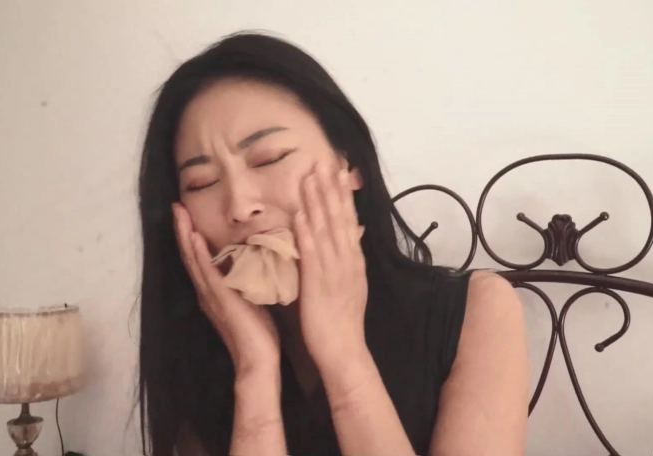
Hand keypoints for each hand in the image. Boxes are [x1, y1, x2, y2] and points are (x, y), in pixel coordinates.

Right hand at [173, 203, 280, 375]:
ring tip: (179, 213)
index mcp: (213, 292)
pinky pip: (206, 273)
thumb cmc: (259, 335)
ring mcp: (211, 295)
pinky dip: (198, 254)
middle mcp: (206, 292)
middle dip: (182, 230)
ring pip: (193, 260)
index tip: (187, 214)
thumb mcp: (251, 300)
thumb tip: (253, 264)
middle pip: (189, 255)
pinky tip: (193, 237)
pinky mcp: (220, 300)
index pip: (198, 259)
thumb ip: (246, 284)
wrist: (258, 361)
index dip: (190, 237)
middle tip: (176, 206)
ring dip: (185, 235)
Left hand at [293, 164, 369, 376]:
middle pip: (339, 218)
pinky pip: (312, 254)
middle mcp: (346, 260)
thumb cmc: (342, 319)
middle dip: (331, 189)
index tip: (337, 170)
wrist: (344, 349)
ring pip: (326, 229)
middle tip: (324, 161)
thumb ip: (348, 258)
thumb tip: (351, 234)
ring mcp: (334, 270)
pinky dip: (307, 232)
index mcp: (353, 260)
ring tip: (311, 178)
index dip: (342, 194)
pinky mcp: (318, 283)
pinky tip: (300, 214)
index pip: (348, 220)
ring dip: (318, 202)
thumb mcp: (351, 283)